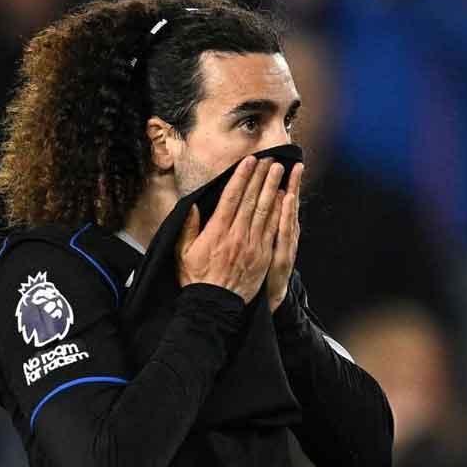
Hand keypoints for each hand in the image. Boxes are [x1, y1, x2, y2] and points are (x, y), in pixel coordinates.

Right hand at [177, 157, 284, 302]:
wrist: (215, 306)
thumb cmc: (197, 279)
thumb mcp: (182, 252)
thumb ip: (188, 227)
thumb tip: (193, 205)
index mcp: (216, 232)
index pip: (231, 197)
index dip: (241, 177)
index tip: (249, 161)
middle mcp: (236, 235)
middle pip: (251, 200)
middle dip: (261, 177)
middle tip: (269, 160)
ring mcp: (252, 245)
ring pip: (265, 211)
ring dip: (272, 189)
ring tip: (279, 172)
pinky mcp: (264, 256)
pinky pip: (273, 229)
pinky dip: (280, 212)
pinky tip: (284, 198)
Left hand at [267, 162, 303, 311]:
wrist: (263, 300)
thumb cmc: (258, 275)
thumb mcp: (261, 251)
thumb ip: (262, 229)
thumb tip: (263, 209)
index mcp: (274, 232)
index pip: (277, 203)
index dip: (280, 184)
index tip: (283, 163)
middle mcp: (282, 236)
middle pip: (286, 205)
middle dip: (289, 182)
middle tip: (293, 160)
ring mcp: (283, 246)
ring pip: (287, 215)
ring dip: (291, 192)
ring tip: (293, 172)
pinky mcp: (282, 257)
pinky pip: (284, 233)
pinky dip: (286, 216)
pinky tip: (288, 200)